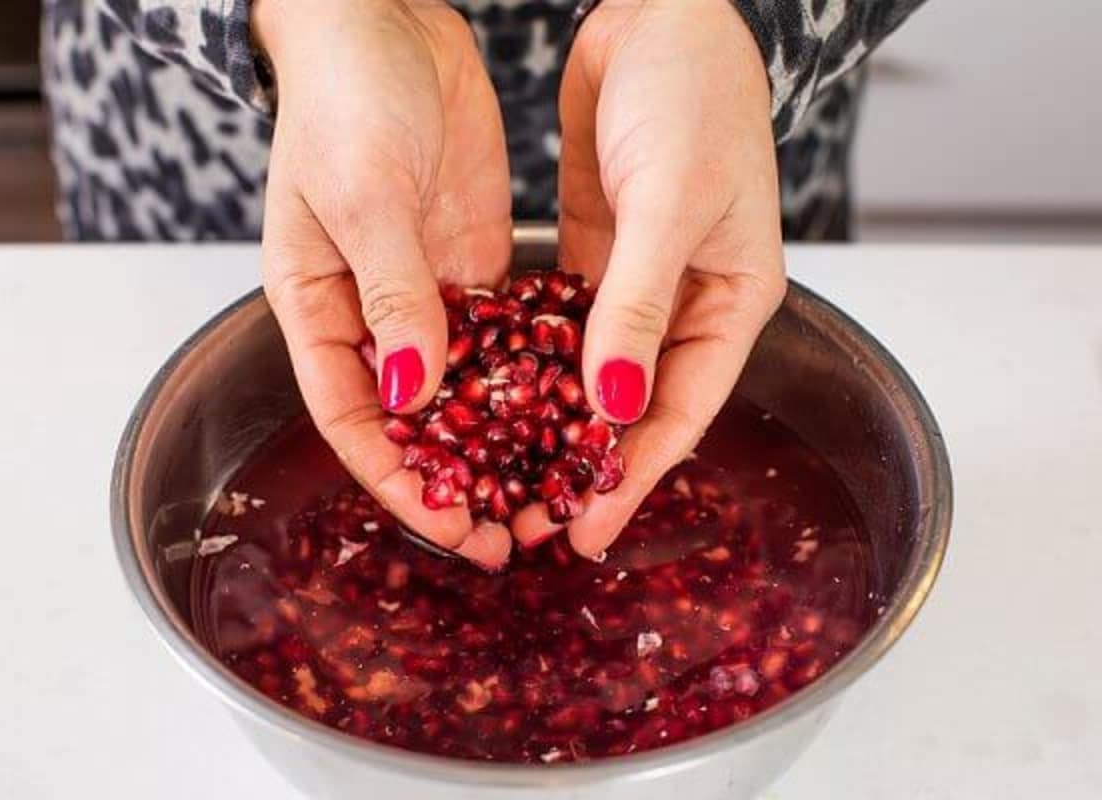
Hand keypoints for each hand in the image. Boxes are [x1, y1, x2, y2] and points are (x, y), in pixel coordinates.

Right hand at [256, 0, 512, 568]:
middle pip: (413, 420)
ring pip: (463, 387)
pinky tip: (569, 411)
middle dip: (458, 480)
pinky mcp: (468, 261)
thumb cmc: (344, 97)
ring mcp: (423, 288)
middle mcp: (369, 311)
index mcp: (317, 305)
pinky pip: (501, 333)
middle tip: (512, 534)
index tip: (453, 528)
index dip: (399, 481)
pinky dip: (528, 375)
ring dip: (501, 441)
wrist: (381, 17)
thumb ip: (391, 295)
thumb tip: (415, 397)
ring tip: (549, 490)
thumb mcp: (362, 195)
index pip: (353, 419)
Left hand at [518, 0, 785, 555]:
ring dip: (555, 425)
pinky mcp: (597, 252)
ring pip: (596, 375)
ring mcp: (640, 279)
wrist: (661, 11)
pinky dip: (535, 363)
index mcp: (733, 300)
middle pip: (635, 407)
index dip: (633, 478)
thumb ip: (637, 308)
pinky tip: (496, 398)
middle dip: (586, 467)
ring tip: (508, 477)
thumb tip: (613, 410)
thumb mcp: (669, 205)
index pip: (681, 413)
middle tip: (533, 521)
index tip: (585, 532)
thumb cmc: (692, 97)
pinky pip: (565, 326)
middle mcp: (688, 302)